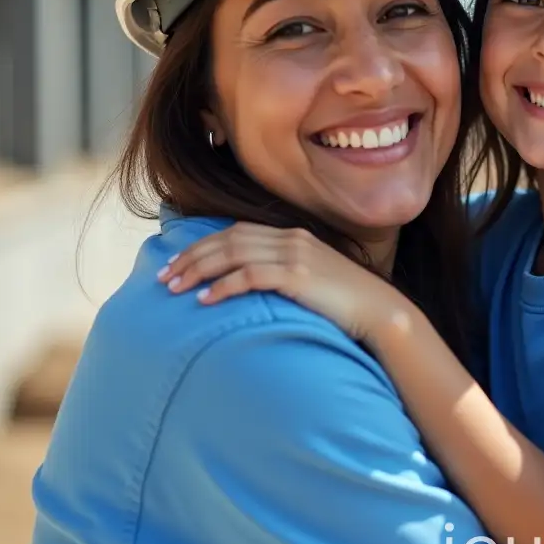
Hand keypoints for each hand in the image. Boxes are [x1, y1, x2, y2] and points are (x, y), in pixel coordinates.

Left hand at [157, 223, 414, 342]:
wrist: (380, 312)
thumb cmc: (345, 304)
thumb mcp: (312, 280)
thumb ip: (283, 274)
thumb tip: (249, 288)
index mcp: (292, 235)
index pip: (236, 232)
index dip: (201, 246)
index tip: (176, 265)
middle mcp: (291, 239)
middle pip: (227, 240)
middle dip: (191, 257)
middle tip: (163, 278)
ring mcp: (295, 255)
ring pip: (233, 254)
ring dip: (199, 270)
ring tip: (174, 289)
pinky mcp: (298, 276)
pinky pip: (250, 276)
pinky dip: (224, 286)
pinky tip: (205, 300)